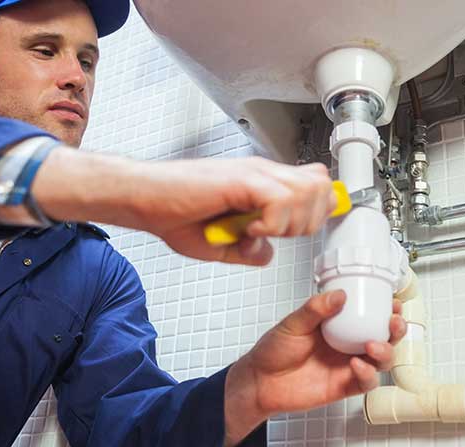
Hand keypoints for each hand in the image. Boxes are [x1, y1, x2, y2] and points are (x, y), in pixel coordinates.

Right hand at [132, 156, 335, 265]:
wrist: (144, 198)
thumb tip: (267, 253)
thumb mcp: (219, 242)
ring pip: (307, 192)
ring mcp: (254, 174)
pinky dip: (272, 222)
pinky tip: (249, 228)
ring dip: (290, 222)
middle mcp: (263, 174)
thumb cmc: (173, 213)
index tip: (296, 231)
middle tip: (277, 234)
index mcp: (261, 183)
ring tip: (261, 230)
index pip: (315, 184)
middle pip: (320, 188)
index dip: (316, 211)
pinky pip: (280, 200)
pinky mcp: (241, 179)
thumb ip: (247, 249)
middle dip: (307, 221)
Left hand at [222, 290, 406, 446]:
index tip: (393, 302)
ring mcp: (347, 366)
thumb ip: (316, 309)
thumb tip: (339, 295)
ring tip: (373, 345)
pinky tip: (356, 364)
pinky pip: (365, 382)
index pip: (369, 316)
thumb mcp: (293, 323)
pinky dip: (367, 373)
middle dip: (395, 331)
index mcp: (338, 326)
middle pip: (384, 338)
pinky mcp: (343, 386)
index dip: (385, 310)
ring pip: (381, 361)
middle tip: (393, 323)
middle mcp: (347, 346)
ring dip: (385, 352)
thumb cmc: (273, 351)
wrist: (260, 382)